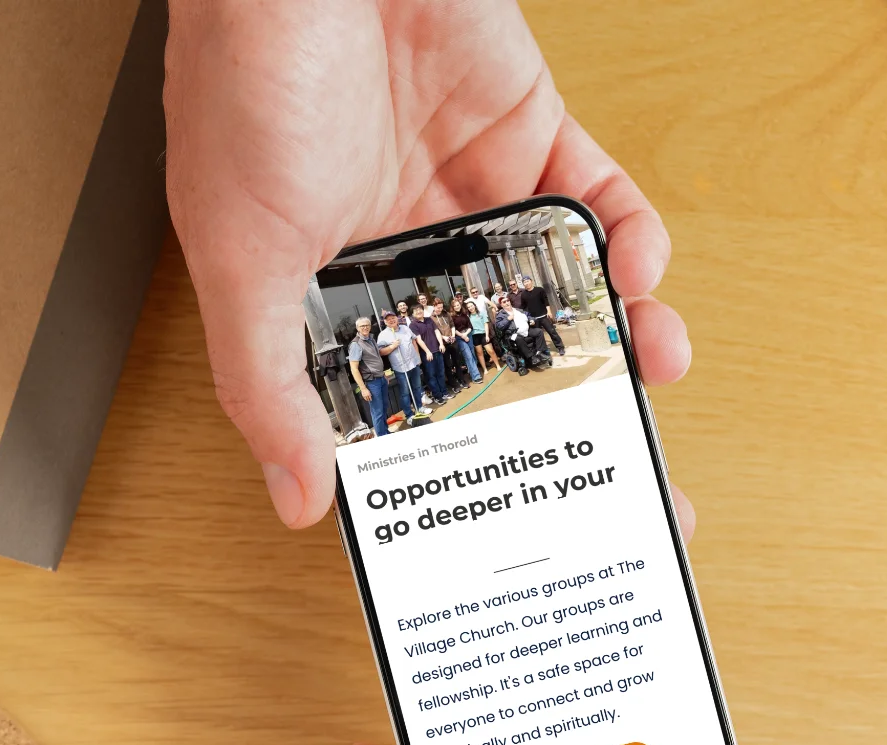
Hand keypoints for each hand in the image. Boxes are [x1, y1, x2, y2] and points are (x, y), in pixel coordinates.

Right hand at [164, 0, 690, 527]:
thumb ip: (267, 381)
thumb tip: (295, 495)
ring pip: (564, 288)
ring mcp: (476, 201)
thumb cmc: (247, 78)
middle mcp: (414, 260)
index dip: (469, 461)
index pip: (412, 402)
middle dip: (570, 413)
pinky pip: (600, 204)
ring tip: (648, 374)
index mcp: (337, 299)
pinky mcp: (528, 137)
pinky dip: (630, 241)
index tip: (525, 525)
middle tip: (625, 476)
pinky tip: (637, 273)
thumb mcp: (238, 257)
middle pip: (506, 355)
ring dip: (618, 334)